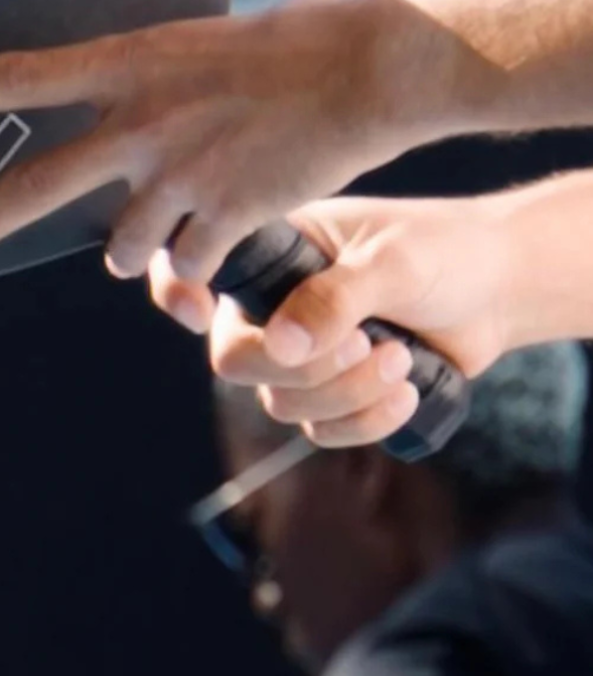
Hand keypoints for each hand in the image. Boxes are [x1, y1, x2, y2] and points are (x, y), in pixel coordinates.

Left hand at [0, 0, 403, 276]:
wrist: (364, 69)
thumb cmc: (291, 41)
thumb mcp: (199, 44)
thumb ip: (149, 83)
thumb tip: (126, 107)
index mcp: (132, 64)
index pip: (25, 76)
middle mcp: (142, 122)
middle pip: (38, 185)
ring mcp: (181, 174)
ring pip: (121, 246)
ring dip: (135, 248)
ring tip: (166, 227)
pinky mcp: (225, 216)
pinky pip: (186, 268)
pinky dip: (197, 266)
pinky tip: (223, 242)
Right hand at [155, 193, 516, 447]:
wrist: (501, 288)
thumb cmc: (442, 250)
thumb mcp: (391, 262)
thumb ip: (336, 298)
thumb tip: (280, 348)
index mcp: (271, 245)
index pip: (195, 264)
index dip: (175, 289)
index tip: (198, 314)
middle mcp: (272, 300)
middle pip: (237, 358)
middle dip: (304, 367)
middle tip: (368, 343)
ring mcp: (300, 349)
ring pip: (280, 402)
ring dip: (345, 395)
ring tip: (402, 359)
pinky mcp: (333, 391)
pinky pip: (320, 430)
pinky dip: (363, 422)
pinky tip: (407, 394)